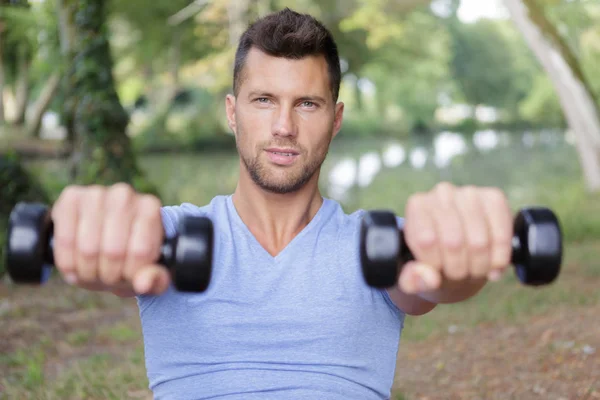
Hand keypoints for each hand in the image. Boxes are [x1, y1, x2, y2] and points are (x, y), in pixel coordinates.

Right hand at [51, 183, 169, 295]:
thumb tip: (143, 284)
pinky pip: (64, 240)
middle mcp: (123, 195)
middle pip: (113, 251)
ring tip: (93, 272)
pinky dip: (67, 262)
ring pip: (88, 248)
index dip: (131, 273)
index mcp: (149, 208)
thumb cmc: (131, 258)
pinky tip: (75, 265)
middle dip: (109, 275)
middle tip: (109, 277)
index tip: (129, 276)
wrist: (105, 244)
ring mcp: (95, 193)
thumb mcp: (150, 273)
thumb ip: (154, 279)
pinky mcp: (70, 198)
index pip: (140, 251)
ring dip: (88, 271)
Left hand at [398, 182, 512, 295]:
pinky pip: (501, 235)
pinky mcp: (495, 198)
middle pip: (453, 242)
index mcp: (417, 206)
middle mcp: (442, 193)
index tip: (437, 272)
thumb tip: (428, 278)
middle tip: (459, 274)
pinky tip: (493, 267)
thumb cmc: (434, 263)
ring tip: (474, 270)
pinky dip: (499, 258)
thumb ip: (412, 281)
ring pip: (479, 242)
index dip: (435, 265)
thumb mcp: (415, 276)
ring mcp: (470, 193)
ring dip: (479, 267)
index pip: (426, 240)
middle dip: (458, 269)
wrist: (459, 253)